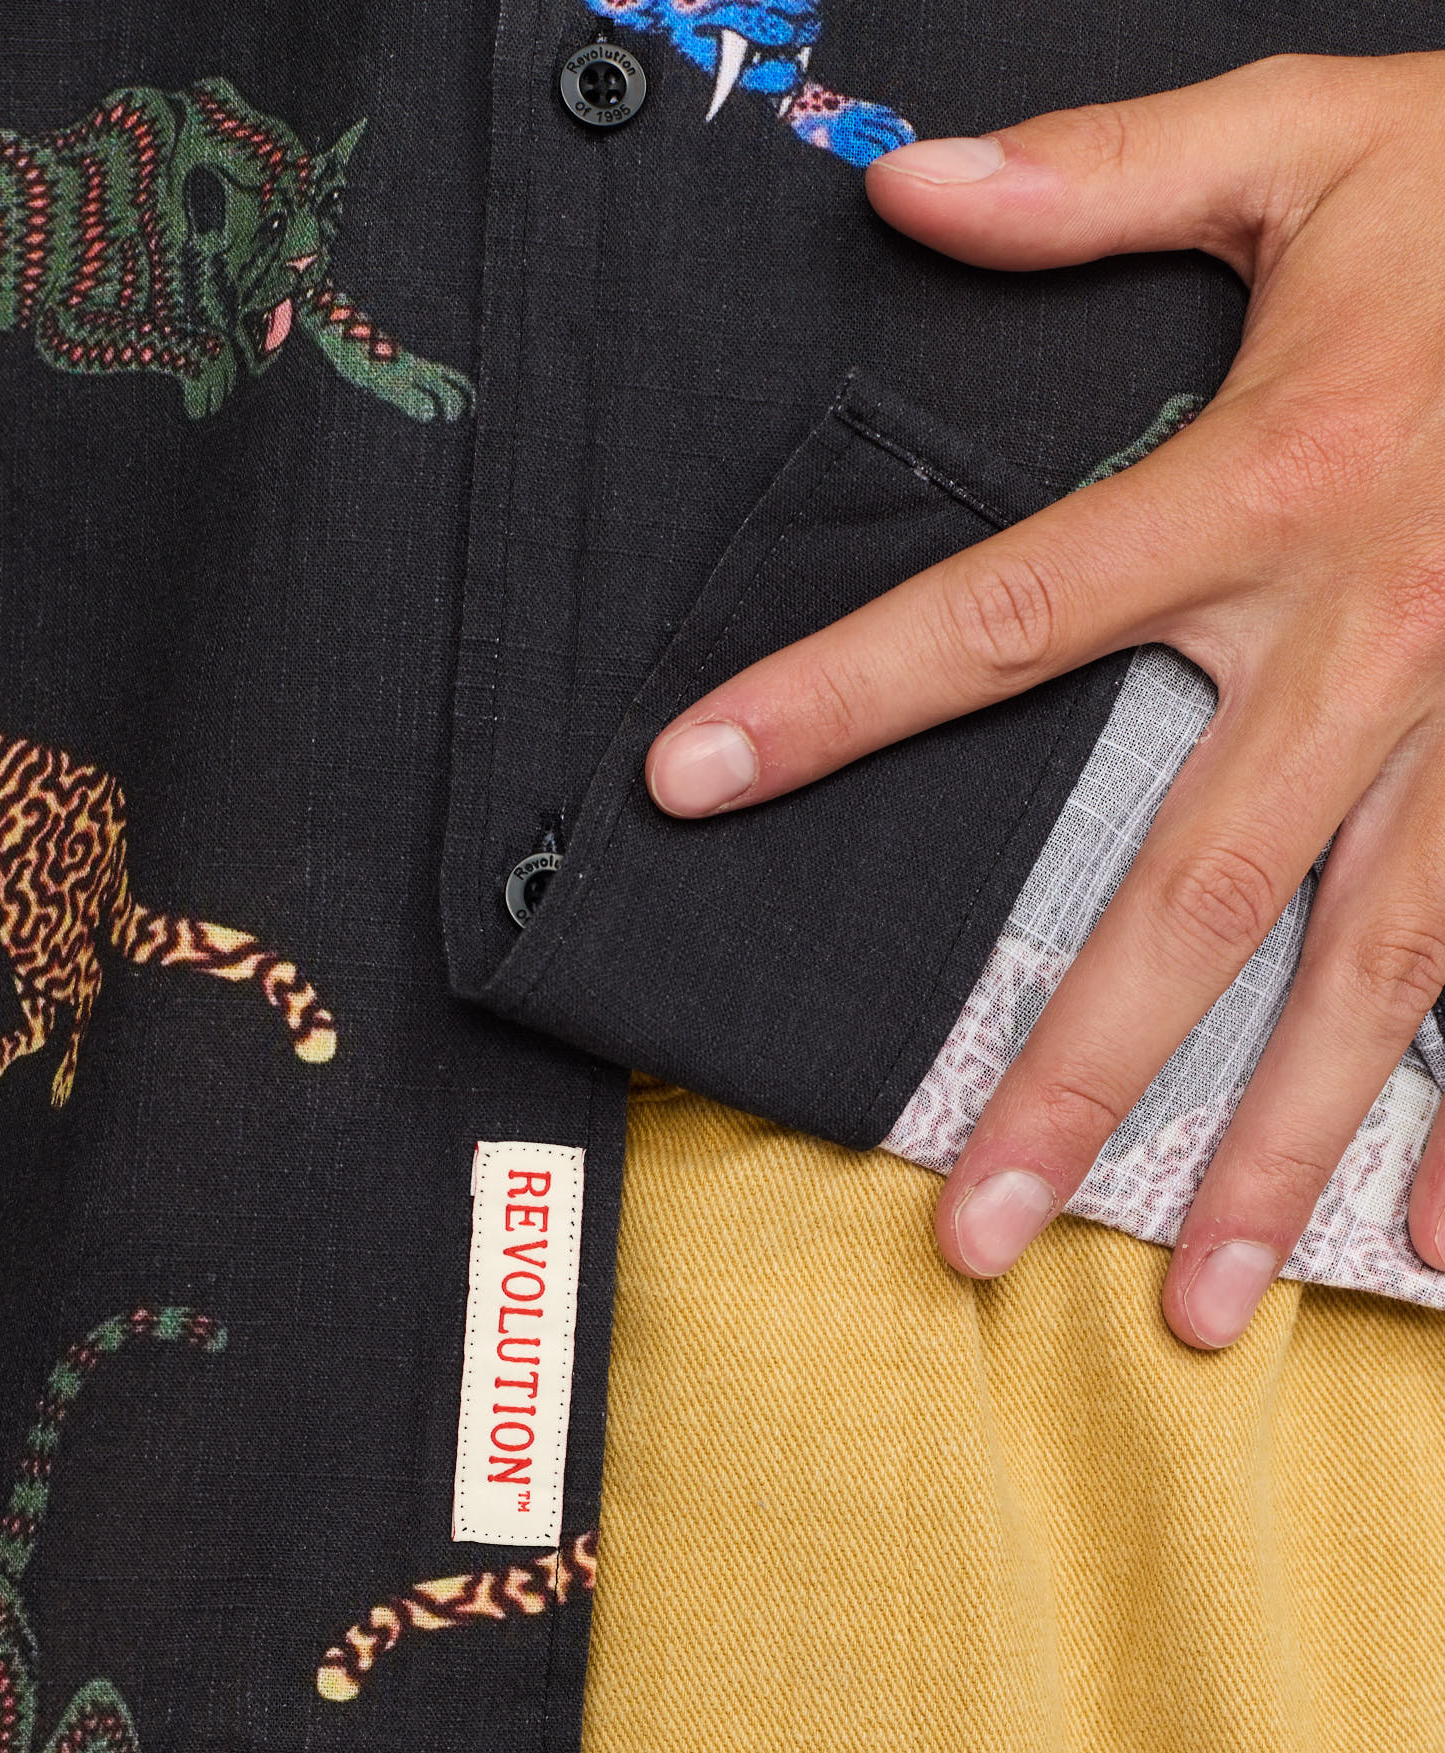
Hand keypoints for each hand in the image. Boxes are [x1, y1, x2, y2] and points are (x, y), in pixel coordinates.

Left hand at [645, 53, 1444, 1347]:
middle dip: (1077, 1072)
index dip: (834, 698)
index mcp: (1275, 482)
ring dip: (1275, 1143)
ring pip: (1370, 966)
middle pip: (1189, 888)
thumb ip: (1106, 176)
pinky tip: (1426, 1228)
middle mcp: (1377, 633)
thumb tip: (904, 188)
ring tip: (1193, 1300)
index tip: (694, 780)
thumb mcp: (1316, 139)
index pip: (1003, 616)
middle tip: (973, 1224)